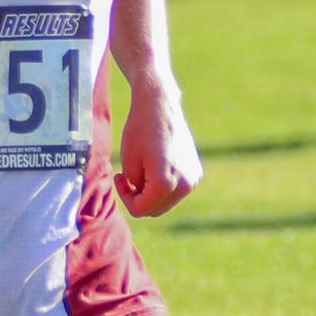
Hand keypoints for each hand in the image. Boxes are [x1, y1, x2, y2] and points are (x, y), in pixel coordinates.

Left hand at [114, 88, 200, 217]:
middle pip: (154, 210)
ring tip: (142, 169)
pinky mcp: (196, 172)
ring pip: (165, 202)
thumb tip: (147, 202)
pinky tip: (156, 165)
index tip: (119, 176)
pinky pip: (175, 190)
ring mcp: (193, 179)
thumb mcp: (128, 163)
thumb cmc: (139, 130)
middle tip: (127, 176)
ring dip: (151, 193)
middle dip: (139, 197)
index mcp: (165, 184)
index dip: (125, 196)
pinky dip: (163, 185)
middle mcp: (185, 185)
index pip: (140, 209)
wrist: (160, 105)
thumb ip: (136, 189)